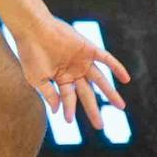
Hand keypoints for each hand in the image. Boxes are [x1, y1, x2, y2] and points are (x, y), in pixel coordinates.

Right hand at [13, 16, 130, 129]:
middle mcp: (74, 70)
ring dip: (110, 93)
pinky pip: (106, 59)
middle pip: (87, 94)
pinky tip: (126, 79)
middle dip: (93, 110)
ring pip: (100, 80)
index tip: (68, 121)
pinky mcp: (88, 48)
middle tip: (100, 126)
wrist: (33, 29)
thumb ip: (48, 95)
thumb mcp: (37, 79)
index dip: (69, 109)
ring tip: (121, 107)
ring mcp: (82, 60)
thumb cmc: (30, 53)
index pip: (68, 97)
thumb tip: (58, 111)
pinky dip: (116, 68)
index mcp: (61, 77)